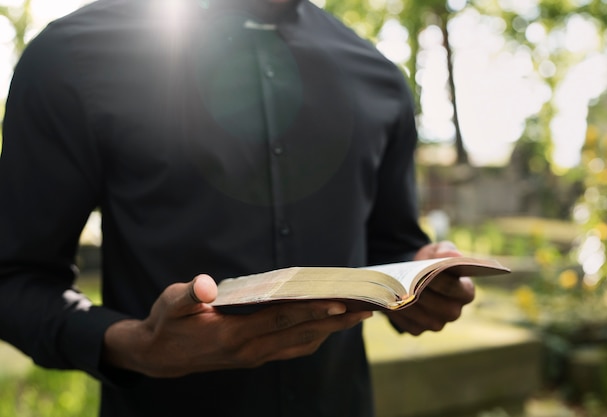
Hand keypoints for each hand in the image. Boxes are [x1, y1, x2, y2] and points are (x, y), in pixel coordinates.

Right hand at [103, 274, 371, 377]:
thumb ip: (189, 294)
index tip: (340, 303)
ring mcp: (254, 357)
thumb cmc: (166, 324)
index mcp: (234, 335)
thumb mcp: (170, 304)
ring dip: (330, 331)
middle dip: (335, 322)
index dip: (311, 311)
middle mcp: (250, 350)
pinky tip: (327, 326)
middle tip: (366, 309)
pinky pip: (292, 348)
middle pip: (301, 335)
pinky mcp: (255, 357)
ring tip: (355, 316)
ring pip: (301, 344)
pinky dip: (314, 336)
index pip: (282, 321)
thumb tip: (206, 284)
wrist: (158, 356)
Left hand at [384, 241, 474, 334]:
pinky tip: (391, 301)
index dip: (440, 280)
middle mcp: (454, 312)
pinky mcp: (419, 330)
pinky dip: (399, 314)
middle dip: (423, 293)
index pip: (455, 288)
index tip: (426, 270)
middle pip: (440, 306)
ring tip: (396, 290)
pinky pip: (409, 325)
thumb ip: (446, 250)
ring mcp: (437, 324)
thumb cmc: (430, 261)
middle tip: (407, 282)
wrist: (411, 273)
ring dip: (409, 304)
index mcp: (465, 292)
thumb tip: (454, 256)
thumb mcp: (437, 251)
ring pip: (424, 318)